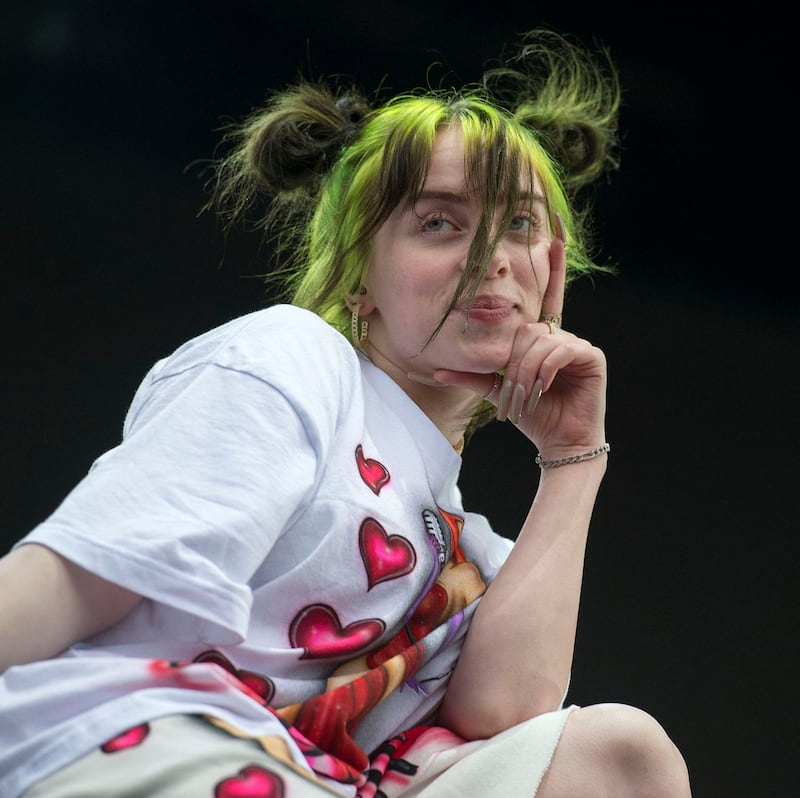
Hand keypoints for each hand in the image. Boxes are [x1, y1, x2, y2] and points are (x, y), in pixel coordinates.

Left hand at [433, 231, 606, 457]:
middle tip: (511, 394)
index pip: (544, 297)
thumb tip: (436, 369)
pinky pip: (560, 350)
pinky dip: (545, 370)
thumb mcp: (496, 391)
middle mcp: (560, 335)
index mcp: (540, 339)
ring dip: (527, 373)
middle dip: (514, 364)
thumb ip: (471, 376)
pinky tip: (544, 387)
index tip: (554, 234)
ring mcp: (578, 344)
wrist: (558, 441)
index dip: (552, 266)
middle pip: (527, 329)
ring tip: (525, 398)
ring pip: (540, 341)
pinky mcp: (592, 356)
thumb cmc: (531, 415)